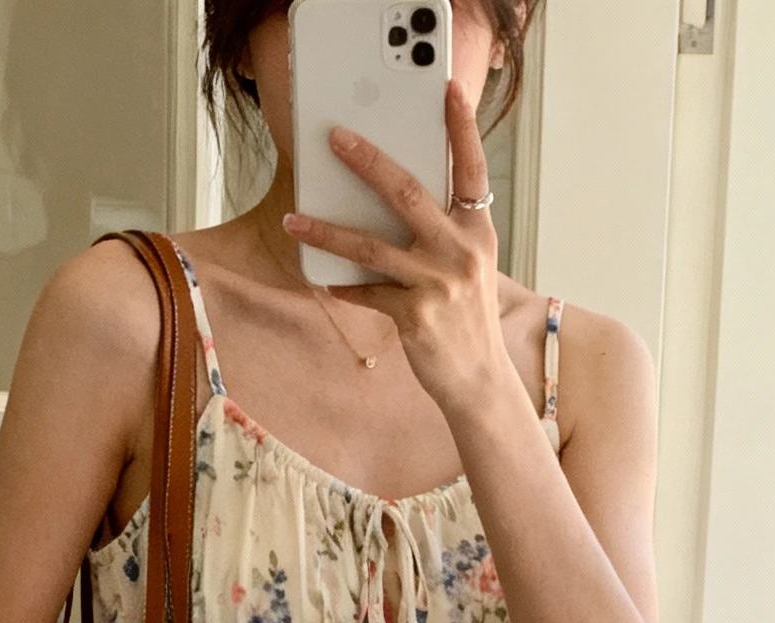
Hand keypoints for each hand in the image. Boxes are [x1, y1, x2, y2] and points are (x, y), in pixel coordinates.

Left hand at [281, 82, 506, 416]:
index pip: (472, 168)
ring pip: (372, 245)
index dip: (461, 127)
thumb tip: (393, 197)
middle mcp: (460, 252)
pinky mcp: (415, 317)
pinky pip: (367, 292)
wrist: (480, 380)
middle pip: (407, 192)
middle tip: (337, 138)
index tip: (449, 89)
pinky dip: (343, 285)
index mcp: (477, 231)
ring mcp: (437, 284)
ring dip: (327, 230)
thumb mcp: (468, 266)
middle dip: (368, 160)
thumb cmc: (467, 319)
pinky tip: (324, 279)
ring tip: (294, 218)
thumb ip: (443, 230)